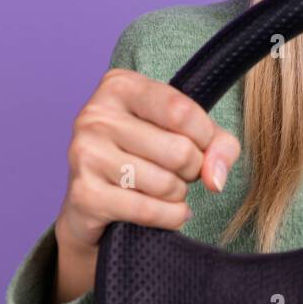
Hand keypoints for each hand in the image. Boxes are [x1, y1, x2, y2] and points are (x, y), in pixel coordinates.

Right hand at [50, 67, 241, 303]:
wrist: (94, 201)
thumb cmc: (147, 154)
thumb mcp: (189, 132)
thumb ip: (218, 144)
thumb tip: (215, 178)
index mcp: (120, 86)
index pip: (181, 111)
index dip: (206, 137)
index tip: (204, 146)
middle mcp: (96, 115)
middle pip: (178, 150)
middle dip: (193, 170)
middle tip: (183, 172)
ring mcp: (85, 154)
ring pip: (165, 184)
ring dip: (179, 195)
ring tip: (169, 189)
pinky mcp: (84, 194)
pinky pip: (147, 210)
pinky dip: (169, 217)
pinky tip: (168, 213)